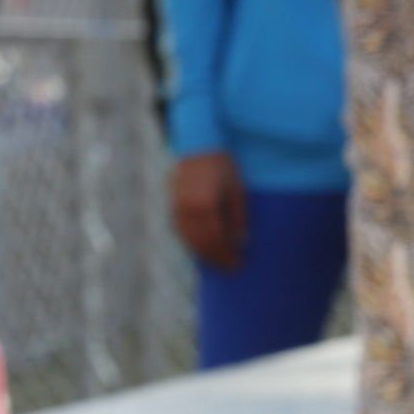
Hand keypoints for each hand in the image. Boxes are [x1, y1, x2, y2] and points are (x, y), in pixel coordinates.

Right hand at [170, 151, 246, 272]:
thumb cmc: (223, 168)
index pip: (216, 239)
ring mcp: (176, 205)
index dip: (226, 254)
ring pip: (188, 237)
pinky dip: (192, 240)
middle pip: (200, 241)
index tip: (238, 265)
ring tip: (216, 260)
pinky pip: (180, 228)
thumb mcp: (237, 192)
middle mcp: (187, 208)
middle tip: (229, 267)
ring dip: (202, 251)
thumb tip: (241, 242)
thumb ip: (238, 218)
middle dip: (215, 257)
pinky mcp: (172, 202)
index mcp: (205, 206)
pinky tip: (202, 245)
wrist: (199, 146)